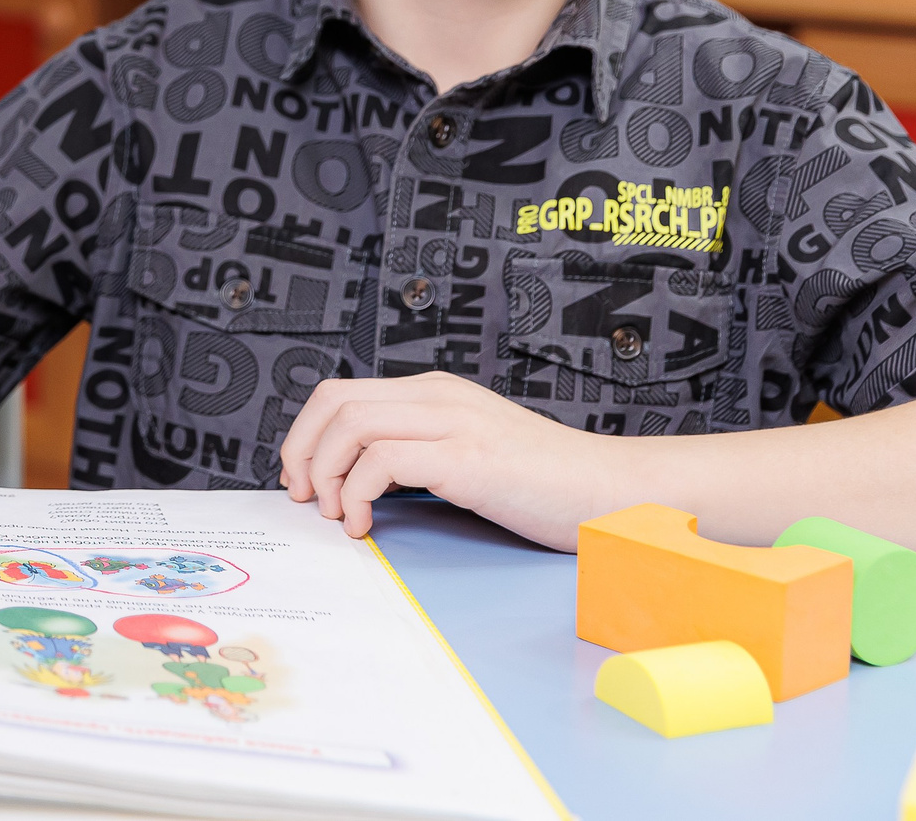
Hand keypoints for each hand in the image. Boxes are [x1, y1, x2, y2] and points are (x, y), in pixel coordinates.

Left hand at [277, 371, 617, 547]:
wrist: (614, 492)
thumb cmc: (546, 484)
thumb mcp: (470, 452)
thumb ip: (422, 452)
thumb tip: (356, 480)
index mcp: (435, 392)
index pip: (341, 393)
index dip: (305, 435)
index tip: (301, 479)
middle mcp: (440, 396)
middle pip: (334, 401)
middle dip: (301, 451)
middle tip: (304, 497)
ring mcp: (454, 423)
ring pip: (351, 425)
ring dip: (326, 474)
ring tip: (338, 515)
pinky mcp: (468, 459)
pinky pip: (382, 461)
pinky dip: (357, 493)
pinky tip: (365, 523)